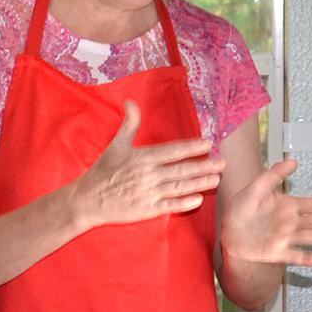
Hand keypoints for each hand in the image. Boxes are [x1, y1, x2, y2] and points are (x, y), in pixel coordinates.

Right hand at [69, 101, 224, 228]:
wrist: (88, 200)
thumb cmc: (102, 171)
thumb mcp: (115, 145)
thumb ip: (129, 124)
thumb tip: (131, 102)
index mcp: (142, 158)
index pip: (172, 151)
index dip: (191, 147)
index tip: (208, 144)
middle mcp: (148, 175)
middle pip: (181, 170)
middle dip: (204, 166)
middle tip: (222, 163)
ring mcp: (148, 193)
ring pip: (179, 187)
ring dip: (200, 183)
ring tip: (216, 179)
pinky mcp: (146, 209)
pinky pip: (169, 206)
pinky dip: (184, 203)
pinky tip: (198, 199)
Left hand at [221, 157, 311, 266]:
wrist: (227, 230)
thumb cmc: (241, 208)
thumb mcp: (256, 186)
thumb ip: (274, 174)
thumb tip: (293, 160)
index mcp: (287, 206)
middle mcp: (290, 223)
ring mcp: (285, 238)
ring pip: (309, 236)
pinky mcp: (276, 252)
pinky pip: (293, 256)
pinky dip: (304, 259)